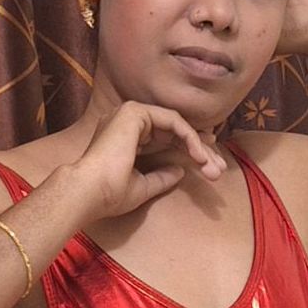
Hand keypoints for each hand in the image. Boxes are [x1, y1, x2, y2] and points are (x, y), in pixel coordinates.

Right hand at [63, 100, 226, 220]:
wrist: (88, 192)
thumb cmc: (108, 195)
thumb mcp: (142, 187)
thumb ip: (161, 177)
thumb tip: (180, 172)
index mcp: (125, 137)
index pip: (164, 139)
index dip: (188, 150)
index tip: (208, 163)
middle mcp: (127, 121)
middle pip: (173, 132)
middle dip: (199, 150)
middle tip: (219, 168)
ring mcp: (130, 113)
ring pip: (176, 126)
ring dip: (198, 146)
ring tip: (213, 167)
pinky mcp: (136, 112)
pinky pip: (173, 122)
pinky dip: (189, 138)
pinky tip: (199, 156)